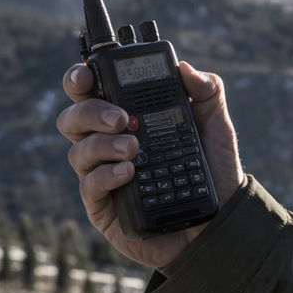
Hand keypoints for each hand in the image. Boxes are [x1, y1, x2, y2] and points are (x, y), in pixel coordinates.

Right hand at [56, 61, 244, 269]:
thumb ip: (207, 93)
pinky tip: (128, 171)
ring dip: (102, 144)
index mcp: (127, 119)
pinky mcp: (103, 207)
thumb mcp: (216, 128)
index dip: (81, 78)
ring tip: (133, 148)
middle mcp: (107, 143)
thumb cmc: (212, 173)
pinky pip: (89, 186)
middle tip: (121, 118)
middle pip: (74, 118)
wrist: (218, 224)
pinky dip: (106, 175)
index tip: (88, 75)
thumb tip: (184, 68)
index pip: (93, 91)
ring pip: (78, 150)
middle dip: (90, 110)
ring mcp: (102, 175)